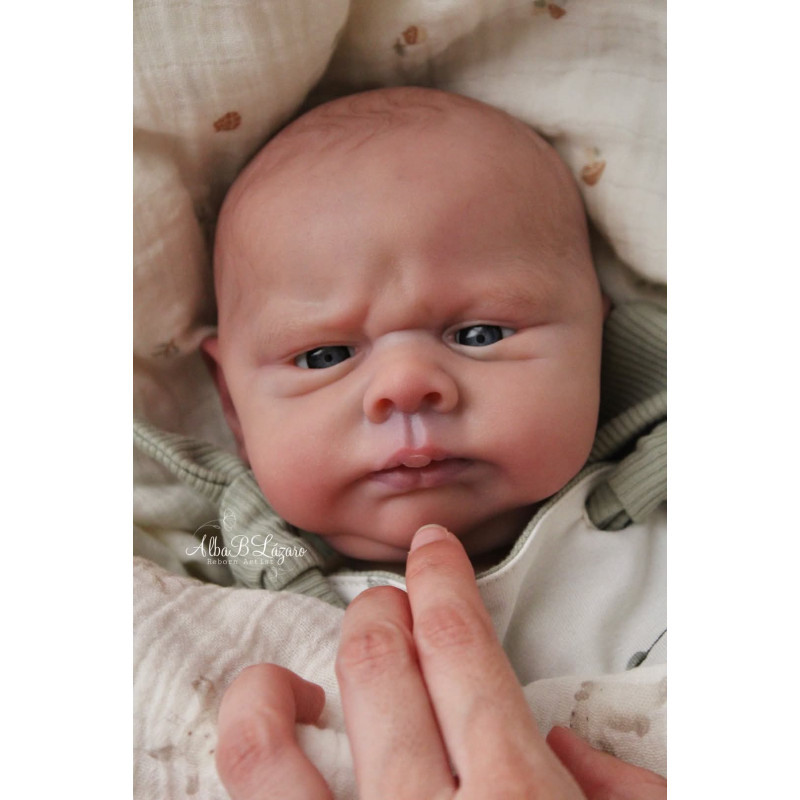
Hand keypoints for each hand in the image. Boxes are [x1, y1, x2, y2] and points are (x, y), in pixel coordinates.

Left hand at [216, 524, 666, 798]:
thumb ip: (616, 784)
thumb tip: (564, 739)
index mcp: (515, 797)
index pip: (457, 645)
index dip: (440, 580)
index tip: (430, 550)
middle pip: (376, 668)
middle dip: (377, 615)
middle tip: (383, 606)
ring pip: (271, 751)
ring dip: (272, 694)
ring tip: (288, 683)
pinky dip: (253, 766)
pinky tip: (273, 758)